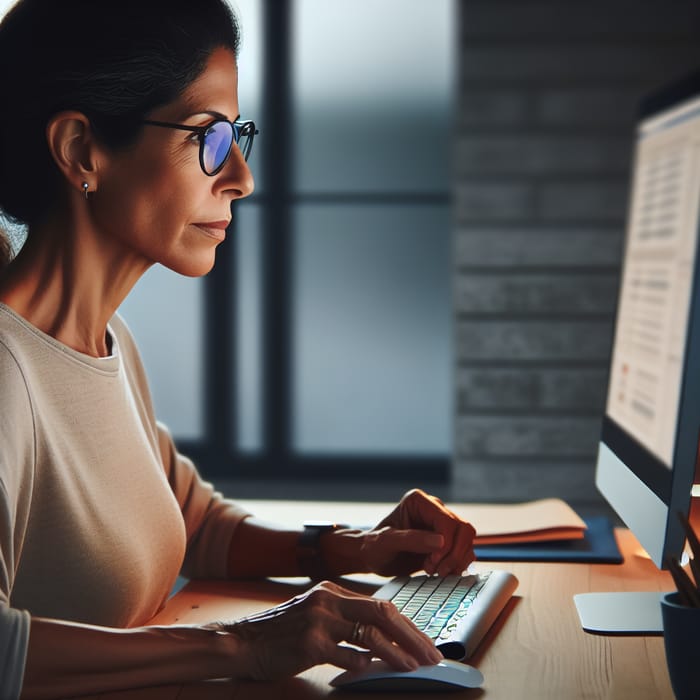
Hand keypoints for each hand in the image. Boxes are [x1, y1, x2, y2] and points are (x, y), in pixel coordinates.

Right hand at [218, 580, 442, 680]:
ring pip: (369, 634)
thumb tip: (384, 641)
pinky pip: (345, 655)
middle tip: (432, 655)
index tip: (425, 642)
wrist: (243, 642)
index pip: (381, 604)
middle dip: (412, 636)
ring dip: (396, 653)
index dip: (407, 625)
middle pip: (382, 614)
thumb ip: (346, 621)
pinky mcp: (309, 643)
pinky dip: (362, 664)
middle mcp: (328, 599)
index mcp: (333, 591)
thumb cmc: (282, 633)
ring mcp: (319, 620)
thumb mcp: (316, 616)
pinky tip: (371, 671)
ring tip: (413, 667)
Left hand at [360, 489, 475, 576]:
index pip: (446, 521)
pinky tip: (442, 572)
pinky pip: (465, 550)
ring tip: (436, 572)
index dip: (445, 544)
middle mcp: (434, 509)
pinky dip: (459, 564)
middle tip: (437, 571)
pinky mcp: (447, 540)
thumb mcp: (386, 543)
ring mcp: (442, 525)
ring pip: (467, 540)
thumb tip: (441, 541)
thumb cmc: (375, 547)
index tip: (432, 563)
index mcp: (419, 501)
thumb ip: (411, 540)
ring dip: (457, 560)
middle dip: (454, 554)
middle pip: (462, 529)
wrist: (374, 558)